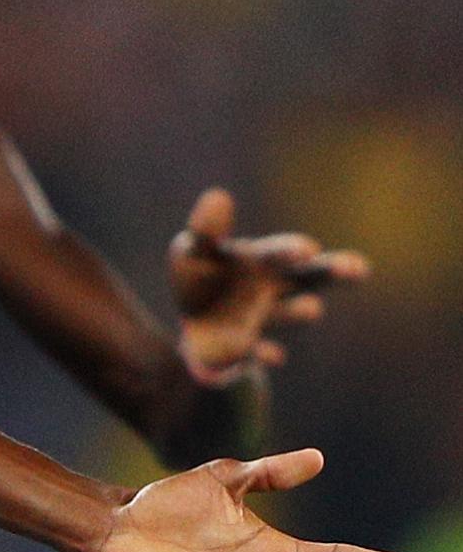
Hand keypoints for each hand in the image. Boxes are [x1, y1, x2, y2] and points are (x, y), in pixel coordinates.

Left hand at [169, 188, 368, 376]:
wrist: (197, 323)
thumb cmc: (202, 279)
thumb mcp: (193, 252)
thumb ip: (205, 230)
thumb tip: (217, 196)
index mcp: (263, 262)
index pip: (281, 252)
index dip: (291, 250)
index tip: (306, 249)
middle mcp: (275, 289)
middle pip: (308, 278)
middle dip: (329, 272)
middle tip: (357, 268)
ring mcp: (263, 320)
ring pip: (290, 315)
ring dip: (301, 311)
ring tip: (312, 307)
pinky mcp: (245, 350)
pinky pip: (257, 353)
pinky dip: (265, 353)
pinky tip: (272, 356)